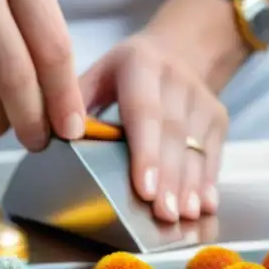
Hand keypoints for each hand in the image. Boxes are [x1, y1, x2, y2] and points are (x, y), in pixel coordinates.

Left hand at [80, 32, 228, 222]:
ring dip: (191, 185)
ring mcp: (202, 98)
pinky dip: (208, 181)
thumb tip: (49, 134)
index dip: (146, 153)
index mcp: (139, 65)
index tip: (144, 188)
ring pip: (196, 147)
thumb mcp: (97, 75)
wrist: (179, 51)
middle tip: (164, 214)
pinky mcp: (218, 116)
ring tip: (184, 216)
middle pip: (174, 135)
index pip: (145, 113)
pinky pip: (214, 153)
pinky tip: (204, 205)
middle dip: (170, 178)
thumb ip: (76, 102)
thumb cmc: (125, 74)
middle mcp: (176, 79)